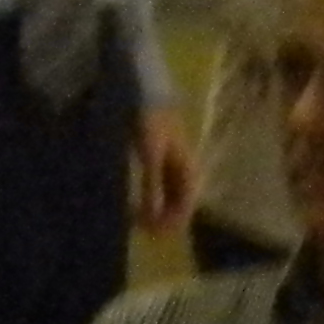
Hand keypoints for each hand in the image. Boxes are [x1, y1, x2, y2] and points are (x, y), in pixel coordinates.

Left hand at [129, 106, 197, 233]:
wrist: (146, 89)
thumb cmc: (151, 119)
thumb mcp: (151, 154)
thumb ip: (152, 185)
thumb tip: (152, 217)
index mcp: (189, 171)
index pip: (185, 208)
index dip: (169, 225)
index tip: (149, 234)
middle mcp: (185, 171)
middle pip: (178, 204)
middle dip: (161, 219)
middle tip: (137, 229)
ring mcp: (172, 165)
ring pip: (168, 196)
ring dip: (155, 208)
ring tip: (133, 218)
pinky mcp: (159, 158)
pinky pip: (158, 186)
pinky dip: (149, 196)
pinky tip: (133, 200)